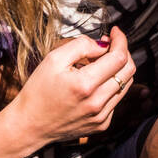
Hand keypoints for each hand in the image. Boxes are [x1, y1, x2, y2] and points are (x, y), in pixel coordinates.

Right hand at [7, 28, 135, 150]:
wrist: (29, 125)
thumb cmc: (38, 90)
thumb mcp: (53, 59)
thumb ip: (81, 46)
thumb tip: (103, 45)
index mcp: (85, 85)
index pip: (119, 57)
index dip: (121, 40)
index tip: (115, 32)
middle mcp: (97, 103)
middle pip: (129, 71)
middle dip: (123, 52)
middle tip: (107, 45)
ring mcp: (101, 116)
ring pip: (126, 85)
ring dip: (118, 69)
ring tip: (99, 63)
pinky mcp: (101, 124)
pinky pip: (116, 99)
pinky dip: (111, 87)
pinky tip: (94, 83)